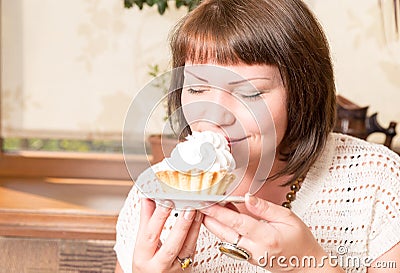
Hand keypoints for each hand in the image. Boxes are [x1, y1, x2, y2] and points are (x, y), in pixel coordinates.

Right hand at [132, 198, 202, 272]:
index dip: (158, 217)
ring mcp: (174, 268)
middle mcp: (158, 265)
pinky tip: (199, 220)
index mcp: (143, 257)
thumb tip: (147, 197)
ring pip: (186, 248)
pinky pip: (193, 249)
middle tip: (187, 206)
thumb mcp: (141, 244)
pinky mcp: (187, 268)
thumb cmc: (147, 263)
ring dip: (193, 227)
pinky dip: (196, 233)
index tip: (166, 199)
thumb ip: (146, 219)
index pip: (150, 235)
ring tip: (197, 209)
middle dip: (181, 225)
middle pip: (171, 245)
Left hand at [200, 193, 338, 272]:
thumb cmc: (301, 241)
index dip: (219, 212)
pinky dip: (225, 230)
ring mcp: (251, 255)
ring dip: (214, 224)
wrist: (306, 264)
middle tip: (199, 204)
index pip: (237, 223)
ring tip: (208, 208)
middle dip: (209, 218)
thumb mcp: (288, 218)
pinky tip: (223, 218)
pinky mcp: (249, 258)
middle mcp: (255, 249)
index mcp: (266, 237)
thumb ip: (265, 208)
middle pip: (225, 233)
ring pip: (226, 239)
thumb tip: (247, 198)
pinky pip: (232, 242)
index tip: (208, 203)